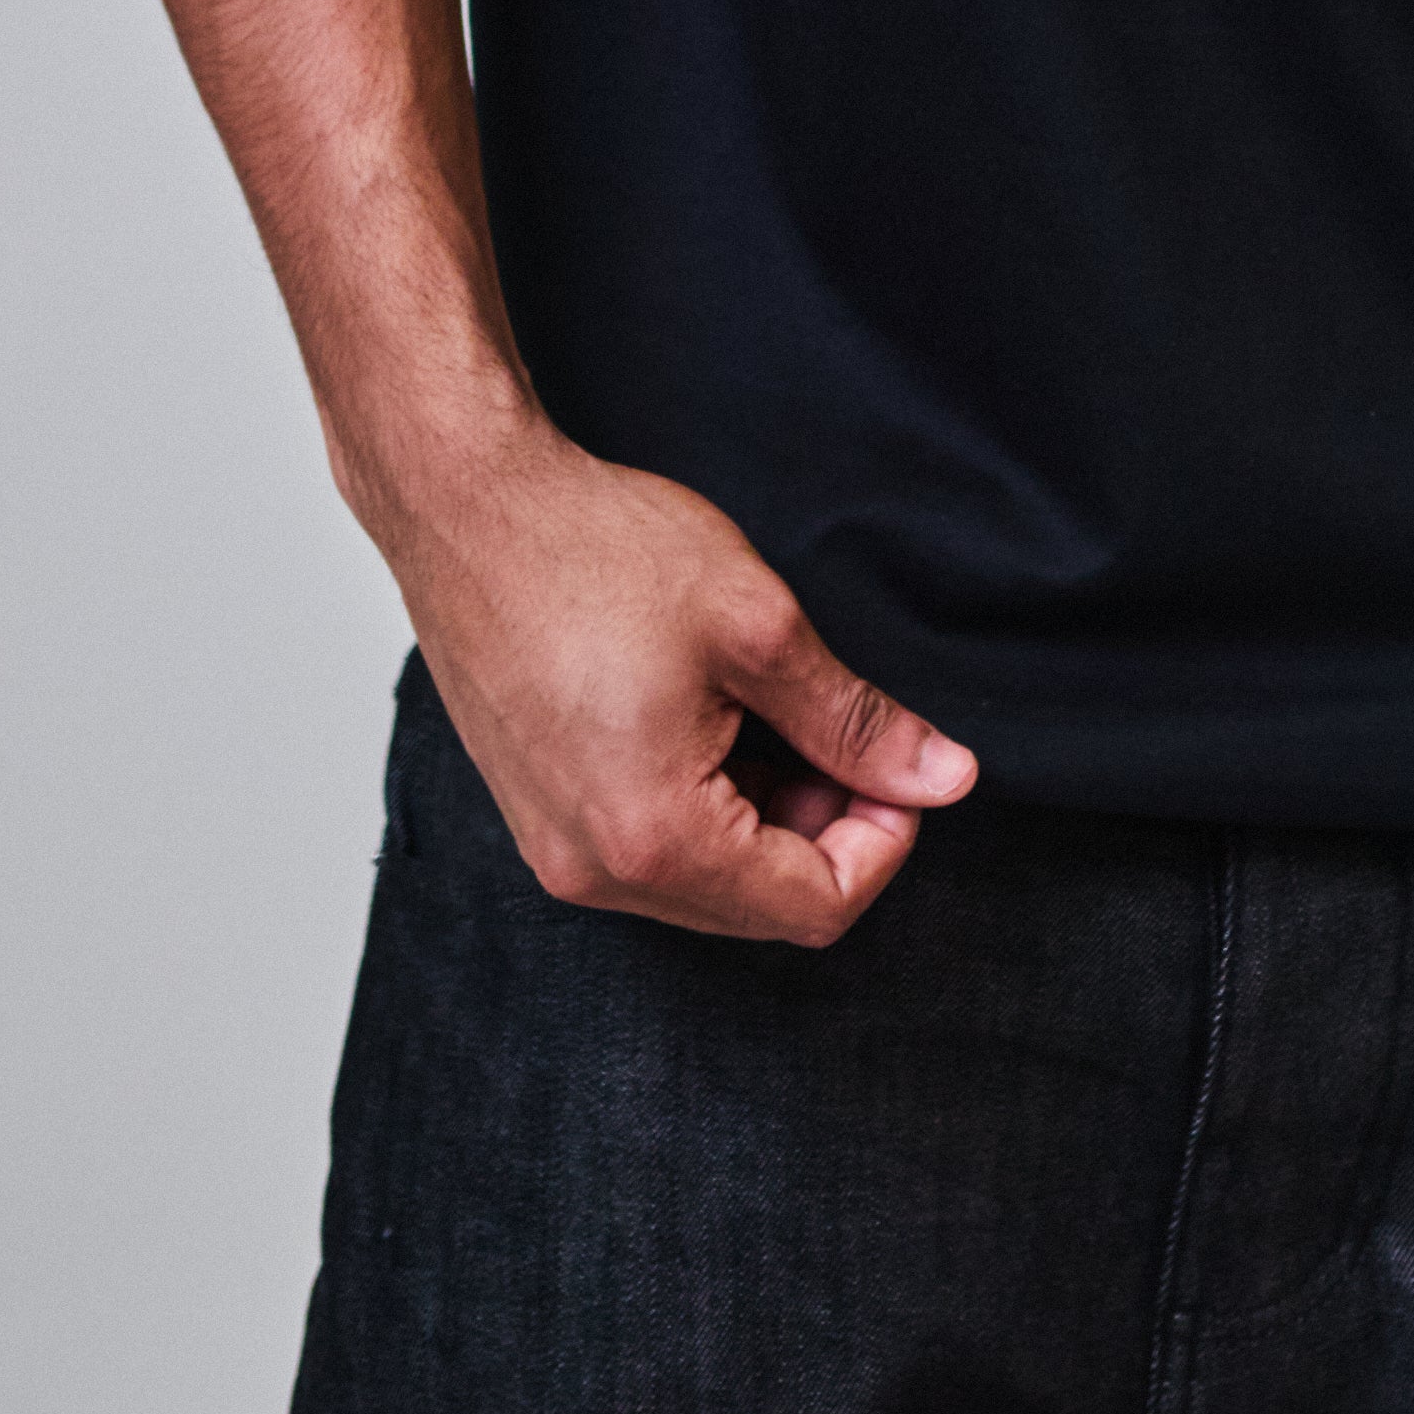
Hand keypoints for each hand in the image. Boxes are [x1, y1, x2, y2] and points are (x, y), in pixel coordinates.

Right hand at [379, 413, 976, 946]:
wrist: (467, 506)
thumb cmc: (595, 551)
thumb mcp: (757, 627)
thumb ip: (853, 720)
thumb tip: (945, 778)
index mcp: (654, 839)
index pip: (814, 908)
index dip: (884, 841)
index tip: (899, 763)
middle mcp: (597, 873)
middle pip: (762, 906)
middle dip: (829, 828)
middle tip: (843, 728)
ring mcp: (558, 851)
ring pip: (710, 884)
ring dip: (768, 815)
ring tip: (772, 707)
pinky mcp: (542, 818)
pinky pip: (654, 852)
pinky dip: (709, 804)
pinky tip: (715, 716)